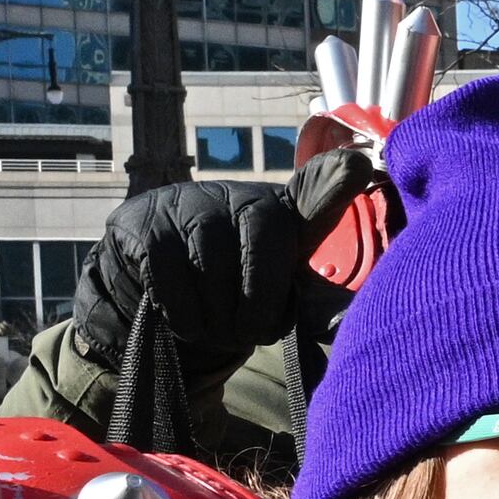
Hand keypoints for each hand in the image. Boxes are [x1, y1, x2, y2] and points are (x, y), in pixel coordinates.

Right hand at [69, 159, 377, 373]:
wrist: (148, 295)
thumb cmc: (228, 293)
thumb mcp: (276, 291)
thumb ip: (311, 294)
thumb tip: (344, 315)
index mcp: (280, 212)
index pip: (313, 189)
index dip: (333, 181)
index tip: (360, 165)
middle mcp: (236, 195)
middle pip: (262, 242)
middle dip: (259, 301)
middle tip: (250, 334)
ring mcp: (185, 202)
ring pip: (212, 262)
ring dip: (218, 314)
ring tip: (219, 332)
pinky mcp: (138, 223)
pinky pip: (167, 272)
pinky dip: (182, 310)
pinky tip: (187, 323)